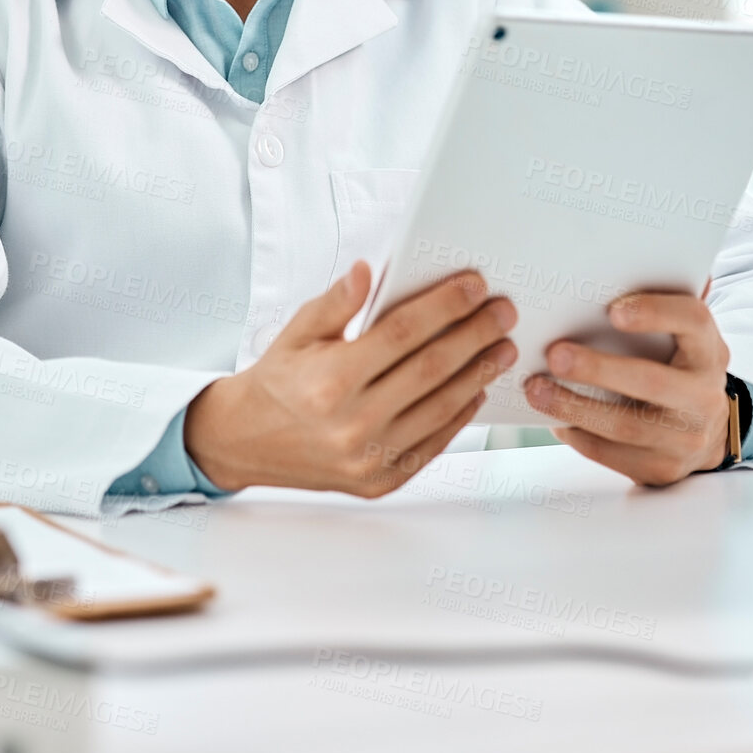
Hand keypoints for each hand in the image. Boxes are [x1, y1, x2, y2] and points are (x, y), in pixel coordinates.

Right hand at [183, 262, 516, 495]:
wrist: (248, 442)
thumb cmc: (279, 380)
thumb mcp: (298, 332)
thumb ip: (336, 301)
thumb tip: (369, 270)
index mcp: (331, 379)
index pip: (402, 333)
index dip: (444, 306)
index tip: (475, 285)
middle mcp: (352, 422)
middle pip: (432, 369)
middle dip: (475, 335)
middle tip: (504, 312)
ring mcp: (369, 458)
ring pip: (441, 408)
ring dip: (479, 373)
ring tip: (502, 346)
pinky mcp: (381, 481)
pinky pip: (433, 443)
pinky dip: (460, 414)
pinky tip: (476, 387)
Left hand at [523, 291, 730, 485]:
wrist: (708, 431)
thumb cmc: (679, 365)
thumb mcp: (685, 336)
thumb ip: (667, 301)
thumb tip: (641, 259)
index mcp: (709, 349)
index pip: (693, 322)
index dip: (655, 313)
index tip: (612, 310)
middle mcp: (704, 395)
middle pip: (650, 381)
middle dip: (598, 369)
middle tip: (553, 354)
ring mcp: (686, 438)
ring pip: (626, 425)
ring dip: (574, 406)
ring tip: (535, 388)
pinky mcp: (662, 469)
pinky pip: (614, 455)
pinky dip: (580, 436)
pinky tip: (555, 419)